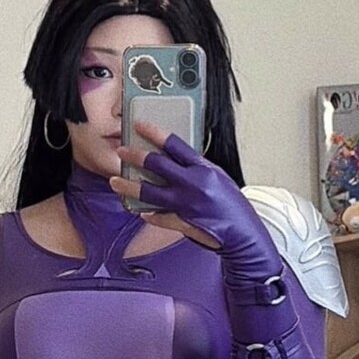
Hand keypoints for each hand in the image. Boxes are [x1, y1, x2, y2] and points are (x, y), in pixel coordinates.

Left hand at [109, 123, 267, 263]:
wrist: (243, 233)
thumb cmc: (233, 206)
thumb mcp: (218, 178)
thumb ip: (197, 168)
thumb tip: (176, 160)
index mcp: (204, 169)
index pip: (175, 145)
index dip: (154, 133)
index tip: (139, 126)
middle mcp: (193, 184)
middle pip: (157, 164)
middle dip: (135, 156)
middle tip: (121, 152)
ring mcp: (186, 204)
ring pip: (149, 192)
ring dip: (129, 186)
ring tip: (115, 181)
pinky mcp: (182, 222)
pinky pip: (157, 216)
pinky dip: (147, 213)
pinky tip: (138, 209)